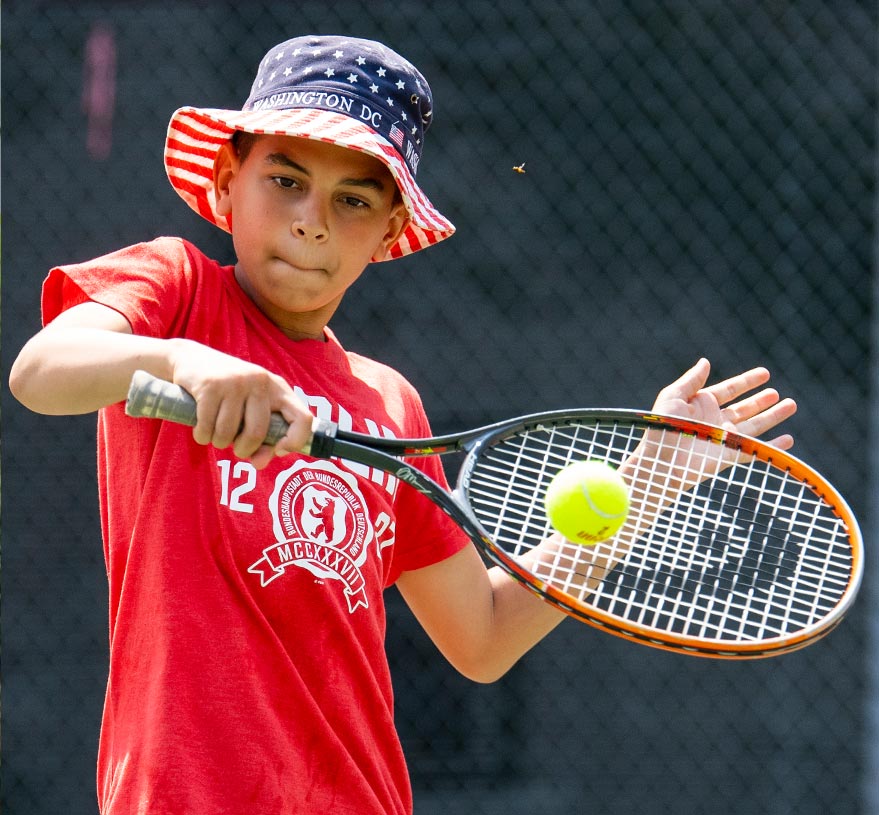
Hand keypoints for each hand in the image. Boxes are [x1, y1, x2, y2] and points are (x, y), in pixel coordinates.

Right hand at [168, 340, 311, 468]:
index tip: (278, 450)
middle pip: (258, 432)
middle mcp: (260, 381)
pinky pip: (206, 427)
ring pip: (228, 433)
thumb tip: (259, 464)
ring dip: (219, 442)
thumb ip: (261, 438)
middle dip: (244, 449)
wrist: (191, 359)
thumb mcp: (250, 409)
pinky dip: (202, 436)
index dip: (295, 441)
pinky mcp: (210, 385)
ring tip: (215, 433)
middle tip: (236, 448)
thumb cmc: (228, 393)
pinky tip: (201, 429)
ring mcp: (235, 382)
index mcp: (278, 388)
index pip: (303, 418)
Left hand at [652, 358, 796, 448]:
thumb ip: (692, 380)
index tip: (765, 373)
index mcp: (702, 404)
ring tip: (791, 405)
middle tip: (777, 393)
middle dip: (762, 401)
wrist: (661, 461)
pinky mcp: (730, 456)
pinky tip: (788, 440)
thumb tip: (705, 361)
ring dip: (773, 416)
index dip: (747, 382)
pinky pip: (756, 450)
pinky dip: (773, 446)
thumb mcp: (673, 397)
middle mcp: (716, 420)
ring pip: (755, 425)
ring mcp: (725, 438)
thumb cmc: (662, 427)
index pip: (730, 390)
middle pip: (745, 408)